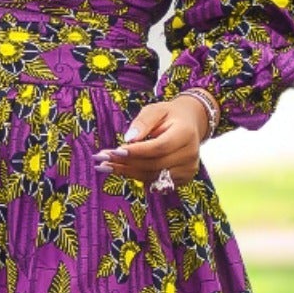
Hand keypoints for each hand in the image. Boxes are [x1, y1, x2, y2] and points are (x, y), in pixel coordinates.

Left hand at [92, 94, 207, 187]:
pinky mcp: (184, 179)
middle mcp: (190, 154)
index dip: (137, 151)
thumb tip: (129, 138)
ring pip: (153, 176)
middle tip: (103, 159)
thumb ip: (143, 122)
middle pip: (154, 164)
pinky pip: (156, 182)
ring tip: (106, 165)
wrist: (190, 124)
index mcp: (185, 133)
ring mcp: (189, 169)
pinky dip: (138, 177)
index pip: (159, 147)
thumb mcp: (155, 110)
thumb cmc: (169, 115)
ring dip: (128, 172)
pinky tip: (121, 170)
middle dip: (127, 163)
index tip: (115, 151)